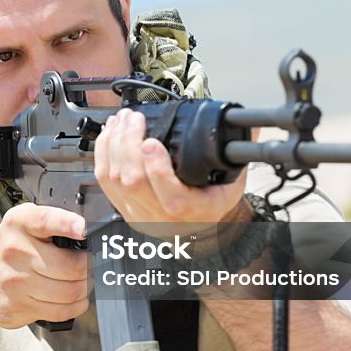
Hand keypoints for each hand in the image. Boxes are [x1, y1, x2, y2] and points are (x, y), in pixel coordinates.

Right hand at [0, 203, 88, 328]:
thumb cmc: (12, 248)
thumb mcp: (26, 223)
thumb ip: (54, 223)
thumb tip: (90, 230)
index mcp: (19, 223)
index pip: (45, 220)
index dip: (67, 224)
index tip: (83, 229)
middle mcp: (14, 251)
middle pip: (70, 266)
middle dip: (87, 268)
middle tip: (89, 266)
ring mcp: (14, 282)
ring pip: (68, 292)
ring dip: (83, 289)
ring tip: (81, 282)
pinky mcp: (17, 306)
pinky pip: (60, 311)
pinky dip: (75, 306)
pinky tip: (74, 299)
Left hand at [94, 108, 247, 224]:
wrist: (195, 231)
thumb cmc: (211, 204)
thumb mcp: (230, 183)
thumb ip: (234, 157)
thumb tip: (247, 129)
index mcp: (193, 212)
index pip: (171, 198)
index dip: (157, 169)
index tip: (152, 143)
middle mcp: (161, 217)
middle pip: (134, 183)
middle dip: (128, 144)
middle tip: (134, 118)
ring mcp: (138, 213)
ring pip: (114, 180)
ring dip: (113, 144)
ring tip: (122, 120)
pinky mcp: (121, 207)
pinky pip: (103, 180)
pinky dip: (103, 153)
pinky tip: (109, 134)